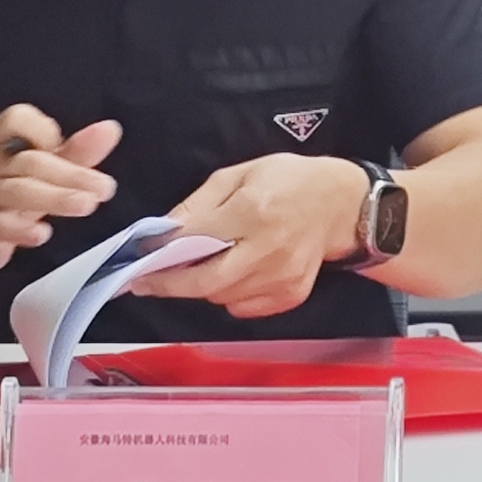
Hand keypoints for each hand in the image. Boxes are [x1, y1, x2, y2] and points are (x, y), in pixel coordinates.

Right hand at [0, 104, 121, 274]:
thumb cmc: (4, 194)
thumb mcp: (38, 171)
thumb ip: (73, 151)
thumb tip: (110, 129)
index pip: (17, 118)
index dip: (44, 130)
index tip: (64, 148)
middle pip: (29, 161)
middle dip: (71, 173)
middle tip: (105, 188)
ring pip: (19, 191)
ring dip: (57, 198)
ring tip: (88, 205)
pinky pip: (2, 225)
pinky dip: (24, 230)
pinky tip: (43, 234)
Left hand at [133, 154, 369, 320]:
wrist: (342, 206)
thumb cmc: (287, 181)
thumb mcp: (239, 174)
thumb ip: (199, 204)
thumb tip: (162, 232)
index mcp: (254, 211)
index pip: (196, 240)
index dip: (163, 253)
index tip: (139, 258)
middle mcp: (268, 249)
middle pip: (205, 282)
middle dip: (170, 284)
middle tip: (146, 282)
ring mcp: (282, 277)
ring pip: (221, 297)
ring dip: (201, 286)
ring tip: (199, 266)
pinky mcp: (290, 295)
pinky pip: (242, 307)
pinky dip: (228, 295)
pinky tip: (235, 273)